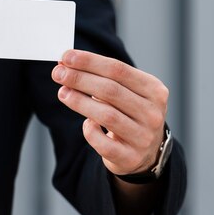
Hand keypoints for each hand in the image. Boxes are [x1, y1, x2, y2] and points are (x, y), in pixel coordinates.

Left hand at [51, 49, 167, 175]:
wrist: (147, 152)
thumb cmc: (131, 114)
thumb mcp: (129, 92)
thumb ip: (105, 78)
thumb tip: (70, 65)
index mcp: (155, 90)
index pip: (119, 70)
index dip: (90, 62)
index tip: (67, 57)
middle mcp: (153, 113)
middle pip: (111, 90)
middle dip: (80, 79)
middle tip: (58, 73)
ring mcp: (143, 137)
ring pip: (106, 115)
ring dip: (79, 101)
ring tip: (63, 92)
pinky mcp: (130, 158)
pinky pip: (103, 143)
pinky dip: (90, 131)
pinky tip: (85, 122)